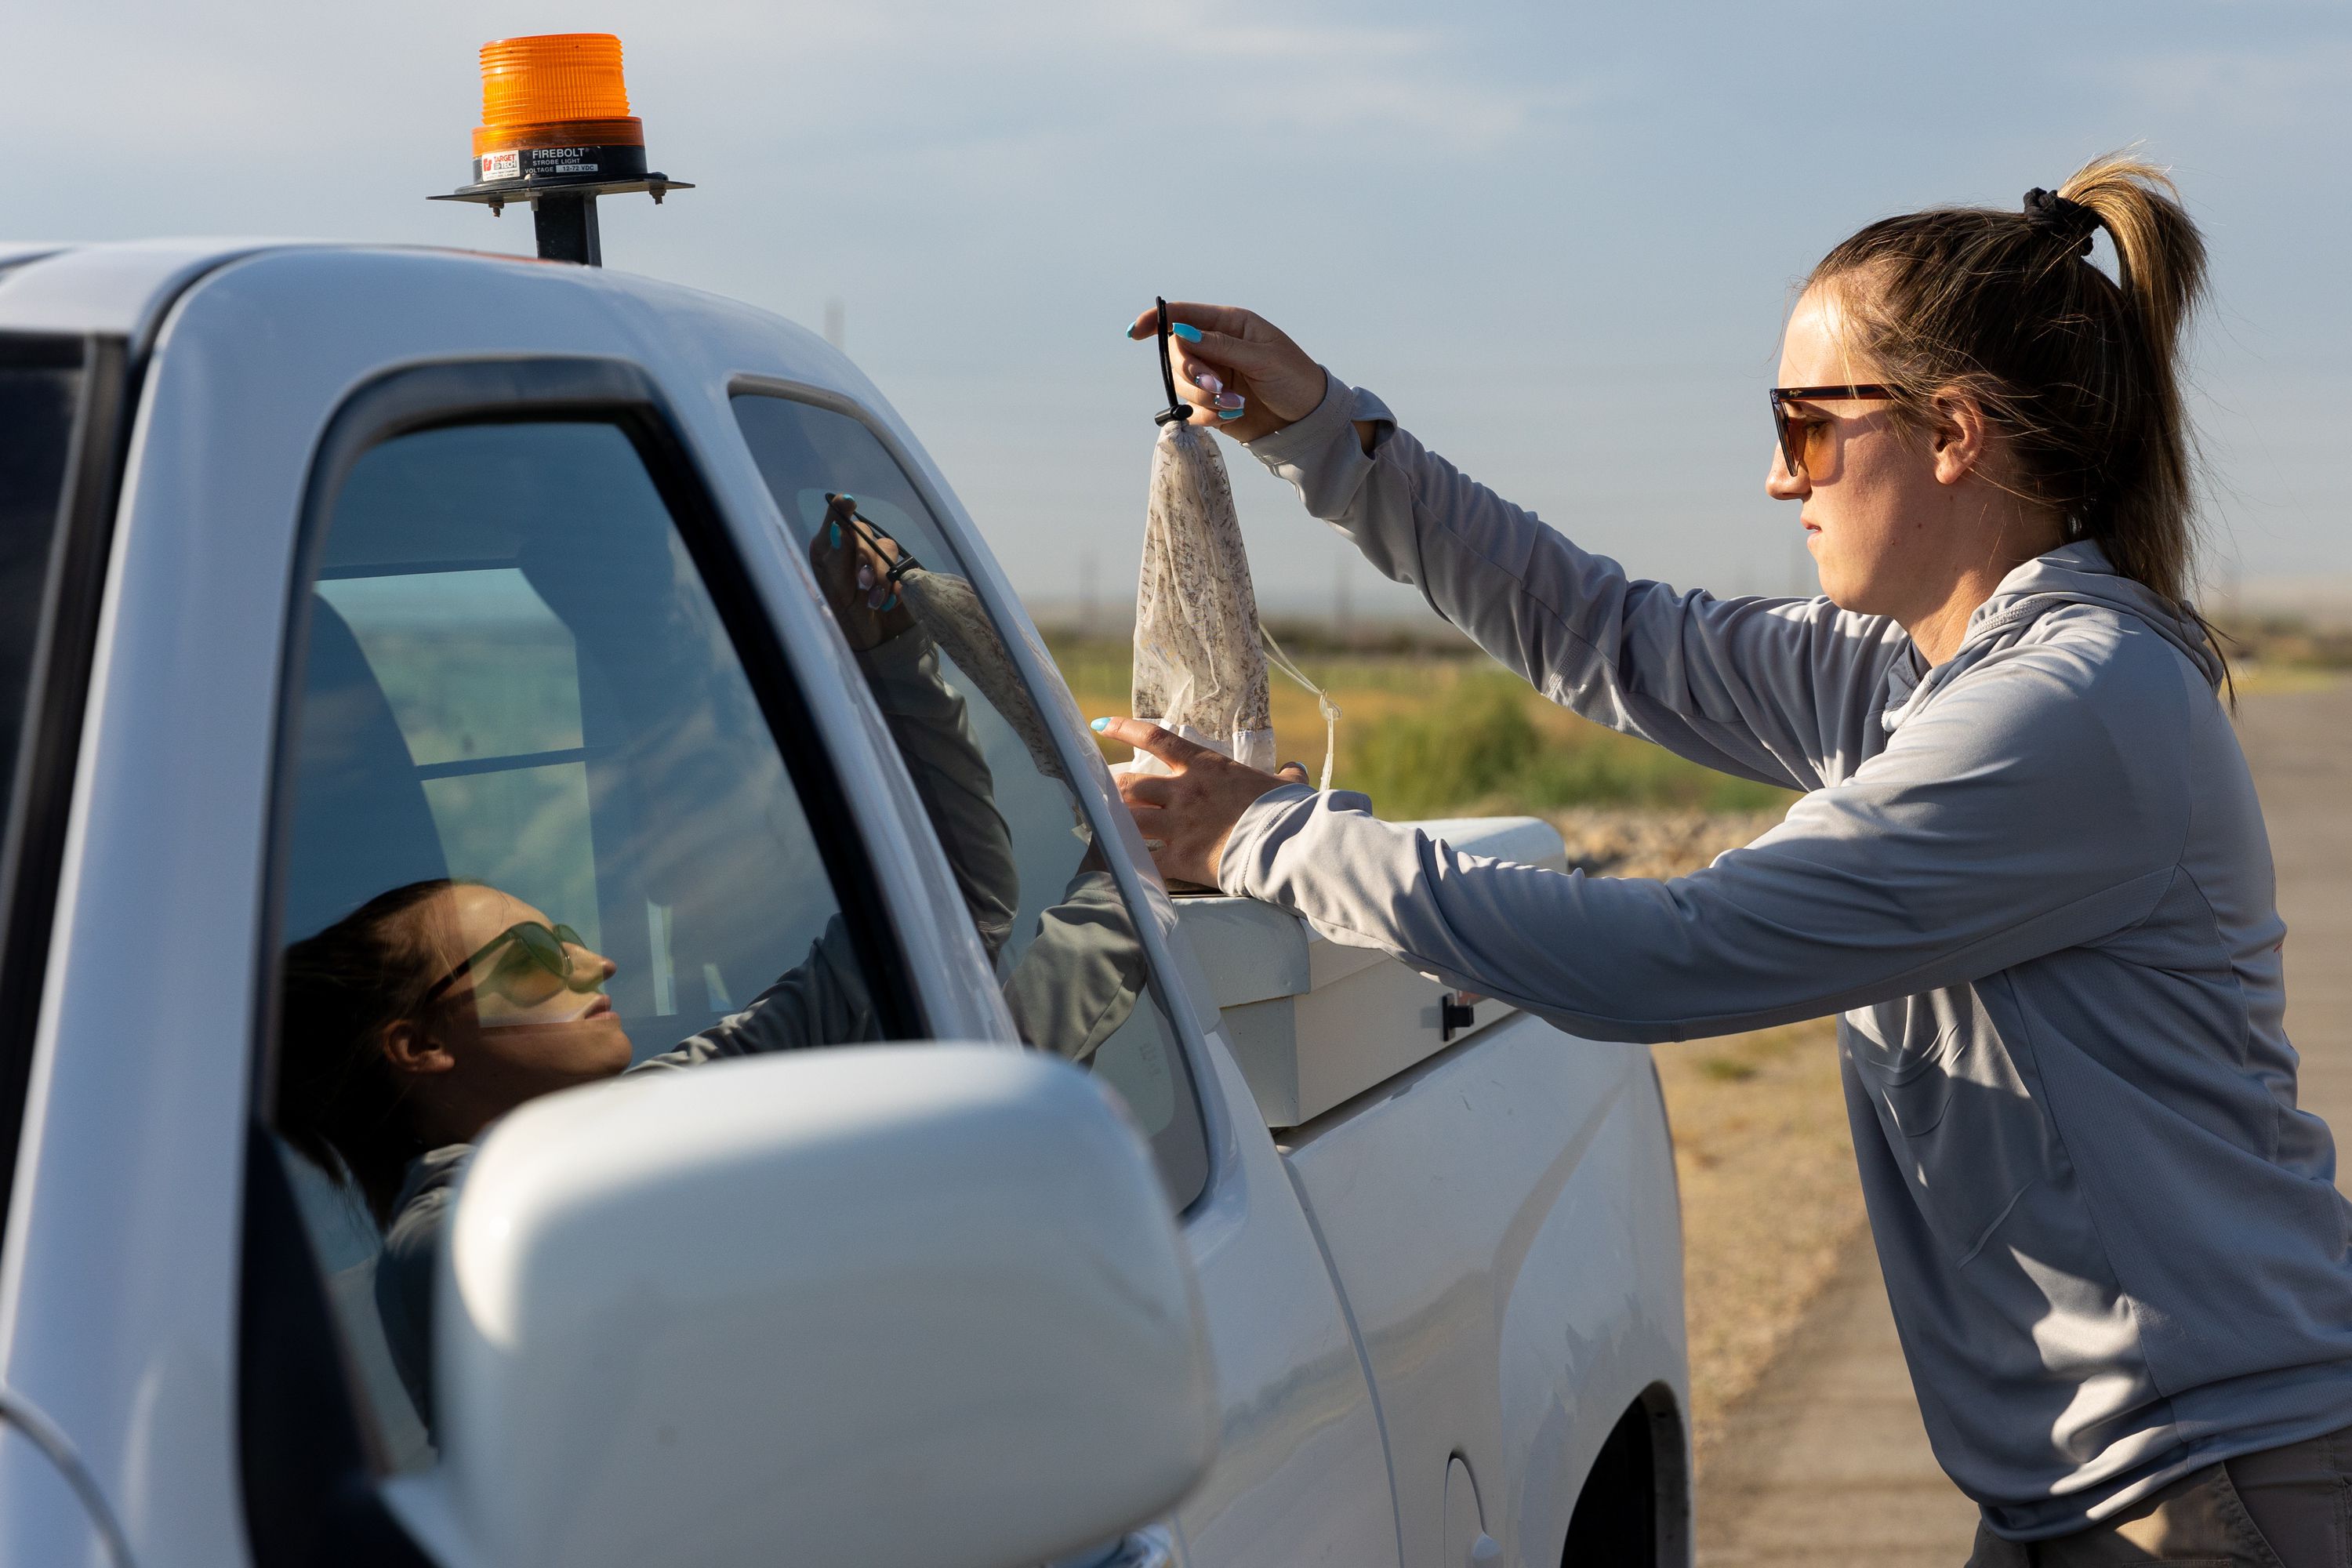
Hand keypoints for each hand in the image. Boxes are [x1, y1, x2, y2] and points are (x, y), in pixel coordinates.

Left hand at [809, 494, 915, 651]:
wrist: (876, 643)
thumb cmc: (847, 617)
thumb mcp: (836, 590)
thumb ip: (837, 559)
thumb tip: (837, 529)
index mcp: (830, 549)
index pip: (836, 518)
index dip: (841, 507)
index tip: (846, 502)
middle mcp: (854, 548)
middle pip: (863, 532)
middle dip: (864, 557)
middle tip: (863, 583)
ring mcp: (880, 558)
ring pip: (885, 547)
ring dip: (880, 576)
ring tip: (873, 602)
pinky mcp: (900, 570)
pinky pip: (902, 567)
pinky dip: (894, 586)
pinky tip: (885, 603)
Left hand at [1101, 717, 1308, 888]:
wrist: (1285, 842)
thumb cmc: (1286, 809)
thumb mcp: (1286, 785)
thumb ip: (1286, 776)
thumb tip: (1295, 769)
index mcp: (1205, 767)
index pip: (1155, 739)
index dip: (1124, 729)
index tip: (1101, 725)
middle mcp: (1183, 792)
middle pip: (1131, 784)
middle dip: (1114, 787)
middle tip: (1104, 789)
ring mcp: (1177, 825)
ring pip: (1129, 818)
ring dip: (1115, 820)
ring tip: (1102, 822)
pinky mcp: (1179, 857)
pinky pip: (1144, 859)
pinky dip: (1130, 859)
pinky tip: (1117, 861)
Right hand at [1121, 302, 1324, 442]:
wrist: (1309, 418)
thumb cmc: (1294, 378)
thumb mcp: (1263, 358)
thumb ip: (1222, 346)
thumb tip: (1183, 333)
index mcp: (1229, 324)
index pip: (1184, 316)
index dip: (1156, 320)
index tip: (1134, 332)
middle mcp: (1216, 347)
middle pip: (1178, 354)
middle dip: (1191, 372)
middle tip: (1215, 388)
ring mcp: (1213, 376)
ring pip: (1182, 384)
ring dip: (1203, 398)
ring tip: (1235, 403)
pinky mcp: (1213, 405)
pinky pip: (1192, 410)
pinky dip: (1206, 415)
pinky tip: (1231, 415)